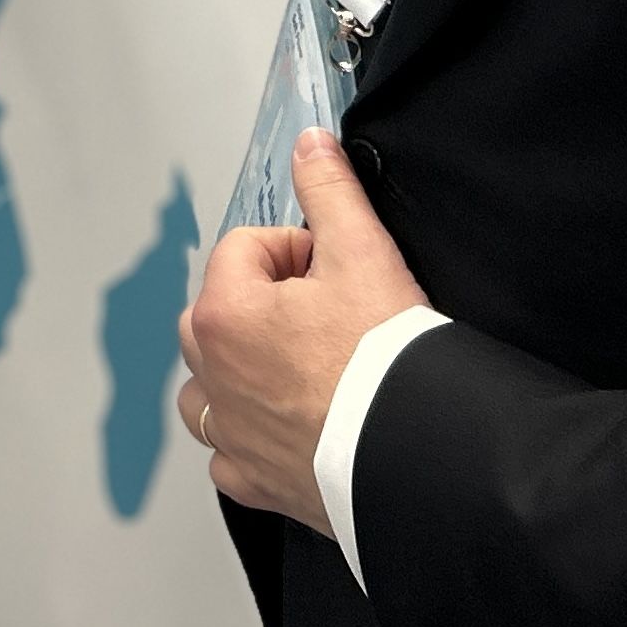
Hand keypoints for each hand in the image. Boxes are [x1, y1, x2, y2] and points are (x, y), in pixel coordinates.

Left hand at [173, 131, 428, 532]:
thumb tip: (310, 145)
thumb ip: (328, 189)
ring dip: (240, 372)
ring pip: (208, 387)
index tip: (336, 272)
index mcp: (224, 313)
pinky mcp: (253, 480)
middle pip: (217, 313)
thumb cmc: (385, 362)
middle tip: (328, 316)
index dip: (297, 251)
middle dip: (262, 305)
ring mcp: (229, 433)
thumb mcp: (362, 252)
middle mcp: (211, 375)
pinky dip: (250, 440)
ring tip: (300, 369)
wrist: (417, 452)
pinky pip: (229, 455)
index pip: (244, 248)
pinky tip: (292, 428)